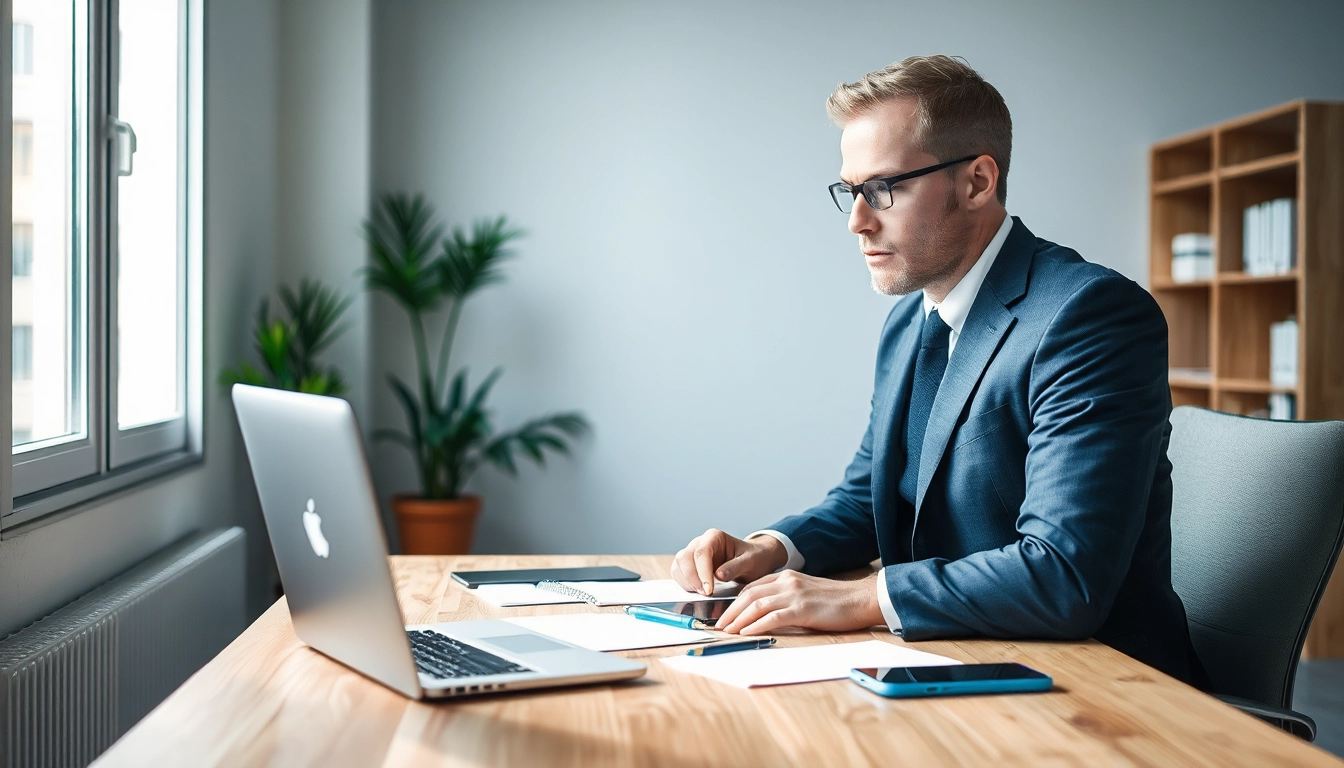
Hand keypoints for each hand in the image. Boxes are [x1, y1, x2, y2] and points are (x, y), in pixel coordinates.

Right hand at [670, 529, 787, 594]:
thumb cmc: (754, 557)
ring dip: (687, 582)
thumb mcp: (751, 561)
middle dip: (692, 578)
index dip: (702, 572)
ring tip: (703, 593)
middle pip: (684, 558)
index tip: (709, 590)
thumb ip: (735, 567)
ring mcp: (693, 554)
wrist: (755, 560)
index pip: (702, 552)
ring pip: (678, 566)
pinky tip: (697, 591)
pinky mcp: (690, 567)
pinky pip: (679, 574)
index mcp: (714, 537)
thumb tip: (718, 575)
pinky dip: (684, 584)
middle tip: (706, 593)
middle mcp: (700, 543)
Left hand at [717, 571, 884, 634]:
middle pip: (748, 595)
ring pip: (756, 604)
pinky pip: (773, 616)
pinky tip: (747, 632)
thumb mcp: (805, 594)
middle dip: (730, 611)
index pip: (752, 587)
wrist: (860, 599)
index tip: (724, 616)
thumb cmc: (836, 602)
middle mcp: (786, 582)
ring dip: (738, 619)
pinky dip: (756, 625)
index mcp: (786, 577)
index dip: (734, 602)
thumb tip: (766, 616)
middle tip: (719, 626)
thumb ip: (786, 600)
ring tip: (727, 631)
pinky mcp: (802, 608)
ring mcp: (794, 594)